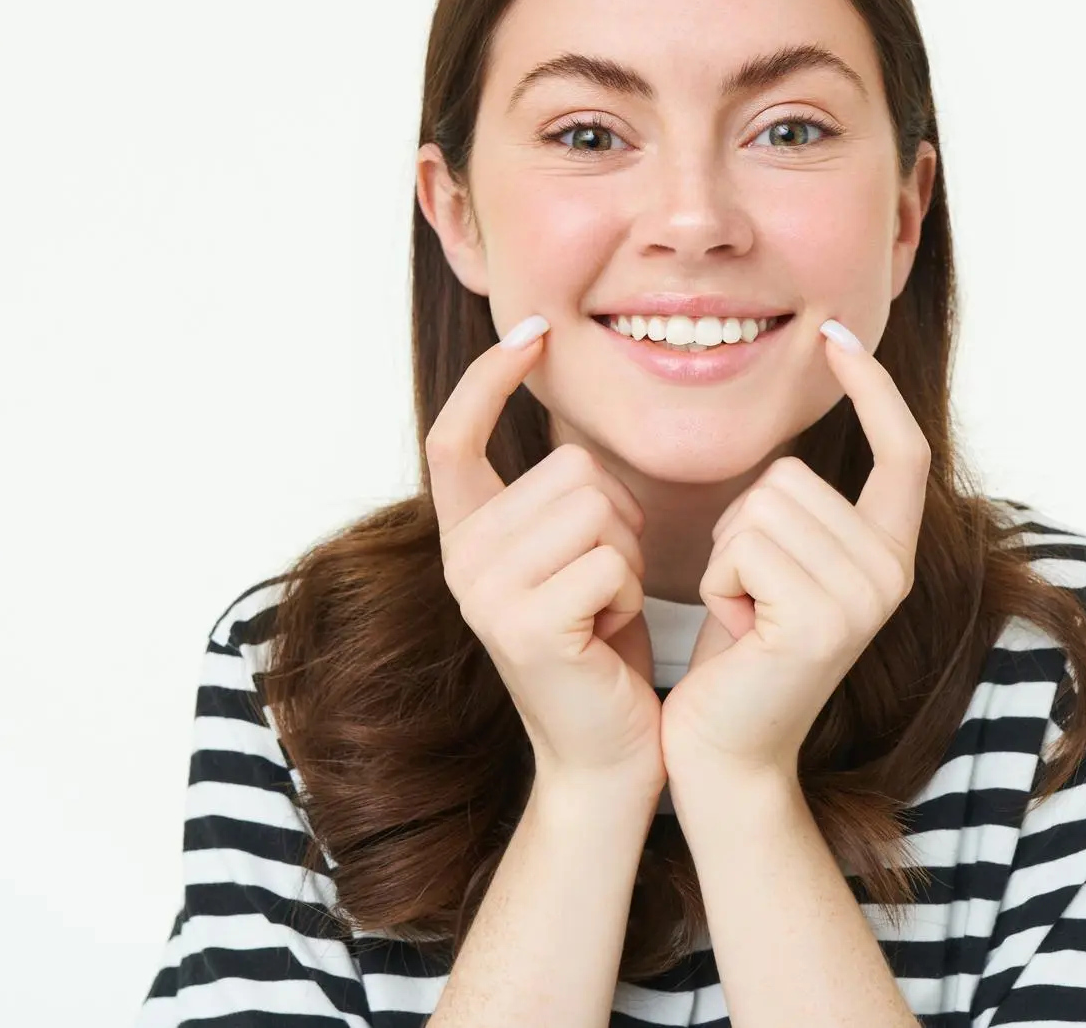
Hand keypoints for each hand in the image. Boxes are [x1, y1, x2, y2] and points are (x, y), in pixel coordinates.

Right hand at [425, 314, 664, 795]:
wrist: (609, 753)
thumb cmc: (604, 647)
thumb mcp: (578, 554)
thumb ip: (562, 495)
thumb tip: (575, 410)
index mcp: (466, 536)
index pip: (454, 435)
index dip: (488, 378)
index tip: (533, 332)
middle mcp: (460, 559)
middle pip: (570, 468)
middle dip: (619, 518)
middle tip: (607, 585)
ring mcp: (483, 592)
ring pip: (597, 508)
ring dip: (629, 557)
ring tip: (607, 610)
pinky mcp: (522, 625)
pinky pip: (611, 560)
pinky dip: (632, 594)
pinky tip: (609, 635)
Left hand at [659, 319, 930, 786]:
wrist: (723, 752)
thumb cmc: (737, 657)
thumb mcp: (775, 566)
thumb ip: (797, 512)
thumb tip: (787, 451)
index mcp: (889, 553)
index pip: (902, 452)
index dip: (873, 389)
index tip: (834, 334)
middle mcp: (892, 572)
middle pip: (791, 476)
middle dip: (742, 528)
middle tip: (750, 599)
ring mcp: (864, 597)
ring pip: (761, 506)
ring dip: (727, 557)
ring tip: (745, 616)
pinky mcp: (821, 620)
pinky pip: (744, 546)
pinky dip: (718, 583)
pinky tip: (738, 633)